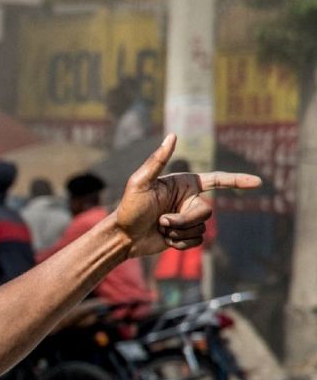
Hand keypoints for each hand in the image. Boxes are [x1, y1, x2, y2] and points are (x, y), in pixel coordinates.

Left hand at [115, 134, 260, 259]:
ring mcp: (188, 218)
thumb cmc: (129, 208)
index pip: (217, 179)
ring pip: (201, 229)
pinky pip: (196, 242)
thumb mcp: (140, 183)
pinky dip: (180, 244)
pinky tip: (165, 240)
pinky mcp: (185, 236)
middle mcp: (189, 200)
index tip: (257, 182)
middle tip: (161, 221)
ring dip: (178, 232)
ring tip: (160, 228)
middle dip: (184, 220)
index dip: (237, 181)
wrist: (121, 236)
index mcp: (185, 184)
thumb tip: (173, 135)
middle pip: (206, 212)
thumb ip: (157, 160)